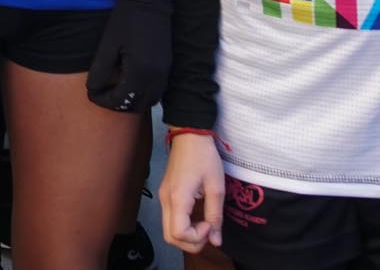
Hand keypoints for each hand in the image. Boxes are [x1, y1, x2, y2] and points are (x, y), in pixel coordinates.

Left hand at [87, 0, 171, 112]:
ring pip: (148, 101)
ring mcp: (165, 73)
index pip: (120, 100)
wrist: (150, 1)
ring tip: (114, 89)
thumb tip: (92, 89)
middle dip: (117, 104)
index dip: (103, 100)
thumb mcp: (107, 45)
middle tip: (101, 94)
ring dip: (131, 101)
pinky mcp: (167, 67)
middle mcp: (156, 77)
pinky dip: (142, 93)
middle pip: (136, 105)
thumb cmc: (126, 20)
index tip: (91, 93)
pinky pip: (156, 91)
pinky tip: (129, 82)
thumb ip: (100, 70)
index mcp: (140, 72)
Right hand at [158, 131, 224, 253]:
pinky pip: (170, 220)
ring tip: (204, 224)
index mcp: (177, 198)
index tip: (210, 224)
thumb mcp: (216, 186)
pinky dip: (183, 226)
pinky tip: (197, 217)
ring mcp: (163, 198)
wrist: (189, 136)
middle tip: (208, 230)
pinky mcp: (166, 195)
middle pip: (170, 237)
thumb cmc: (204, 157)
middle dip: (191, 242)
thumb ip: (215, 215)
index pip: (178, 233)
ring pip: (168, 231)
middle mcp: (165, 200)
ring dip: (187, 236)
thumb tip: (216, 241)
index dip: (197, 237)